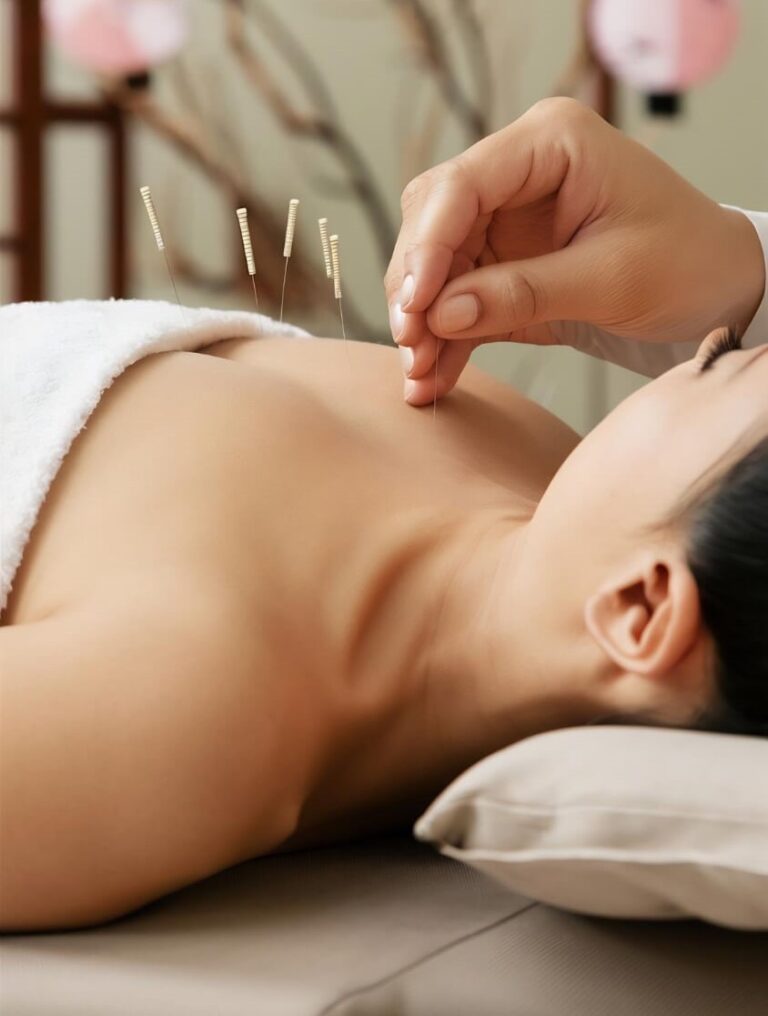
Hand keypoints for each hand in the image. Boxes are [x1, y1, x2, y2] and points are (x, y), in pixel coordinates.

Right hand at [385, 97, 764, 404]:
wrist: (716, 290)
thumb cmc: (685, 262)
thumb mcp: (611, 278)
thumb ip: (523, 293)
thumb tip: (440, 315)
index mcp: (550, 143)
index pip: (462, 185)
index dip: (427, 244)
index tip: (415, 303)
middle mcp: (518, 173)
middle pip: (434, 222)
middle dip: (416, 287)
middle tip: (411, 344)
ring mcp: (507, 220)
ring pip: (436, 265)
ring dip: (423, 321)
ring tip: (418, 375)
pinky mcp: (504, 265)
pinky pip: (459, 301)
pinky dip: (445, 339)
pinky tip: (433, 377)